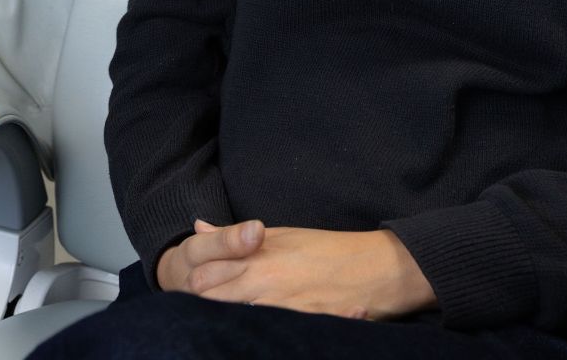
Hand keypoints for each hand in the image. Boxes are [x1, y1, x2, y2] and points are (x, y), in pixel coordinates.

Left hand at [159, 219, 434, 320]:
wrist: (377, 266)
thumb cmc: (327, 250)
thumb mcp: (279, 235)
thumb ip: (236, 237)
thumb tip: (198, 227)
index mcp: (257, 255)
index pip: (206, 274)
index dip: (192, 287)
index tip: (188, 294)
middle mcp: (266, 278)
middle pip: (214, 298)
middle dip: (203, 307)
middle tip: (196, 318)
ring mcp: (285, 302)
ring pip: (239, 317)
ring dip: (228, 322)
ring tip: (219, 331)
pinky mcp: (304, 321)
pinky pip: (274, 332)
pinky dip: (261, 335)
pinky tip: (253, 340)